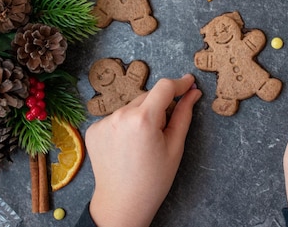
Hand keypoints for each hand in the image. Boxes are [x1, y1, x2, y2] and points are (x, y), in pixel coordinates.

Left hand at [86, 74, 201, 226]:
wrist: (121, 203)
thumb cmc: (153, 180)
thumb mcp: (175, 147)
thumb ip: (184, 115)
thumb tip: (193, 93)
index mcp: (143, 120)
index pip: (164, 87)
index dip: (180, 83)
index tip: (189, 83)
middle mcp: (120, 116)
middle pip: (148, 97)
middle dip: (160, 107)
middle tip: (164, 132)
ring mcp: (103, 122)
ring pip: (132, 107)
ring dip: (142, 115)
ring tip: (143, 143)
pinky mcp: (93, 129)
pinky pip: (117, 117)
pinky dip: (125, 124)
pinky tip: (128, 146)